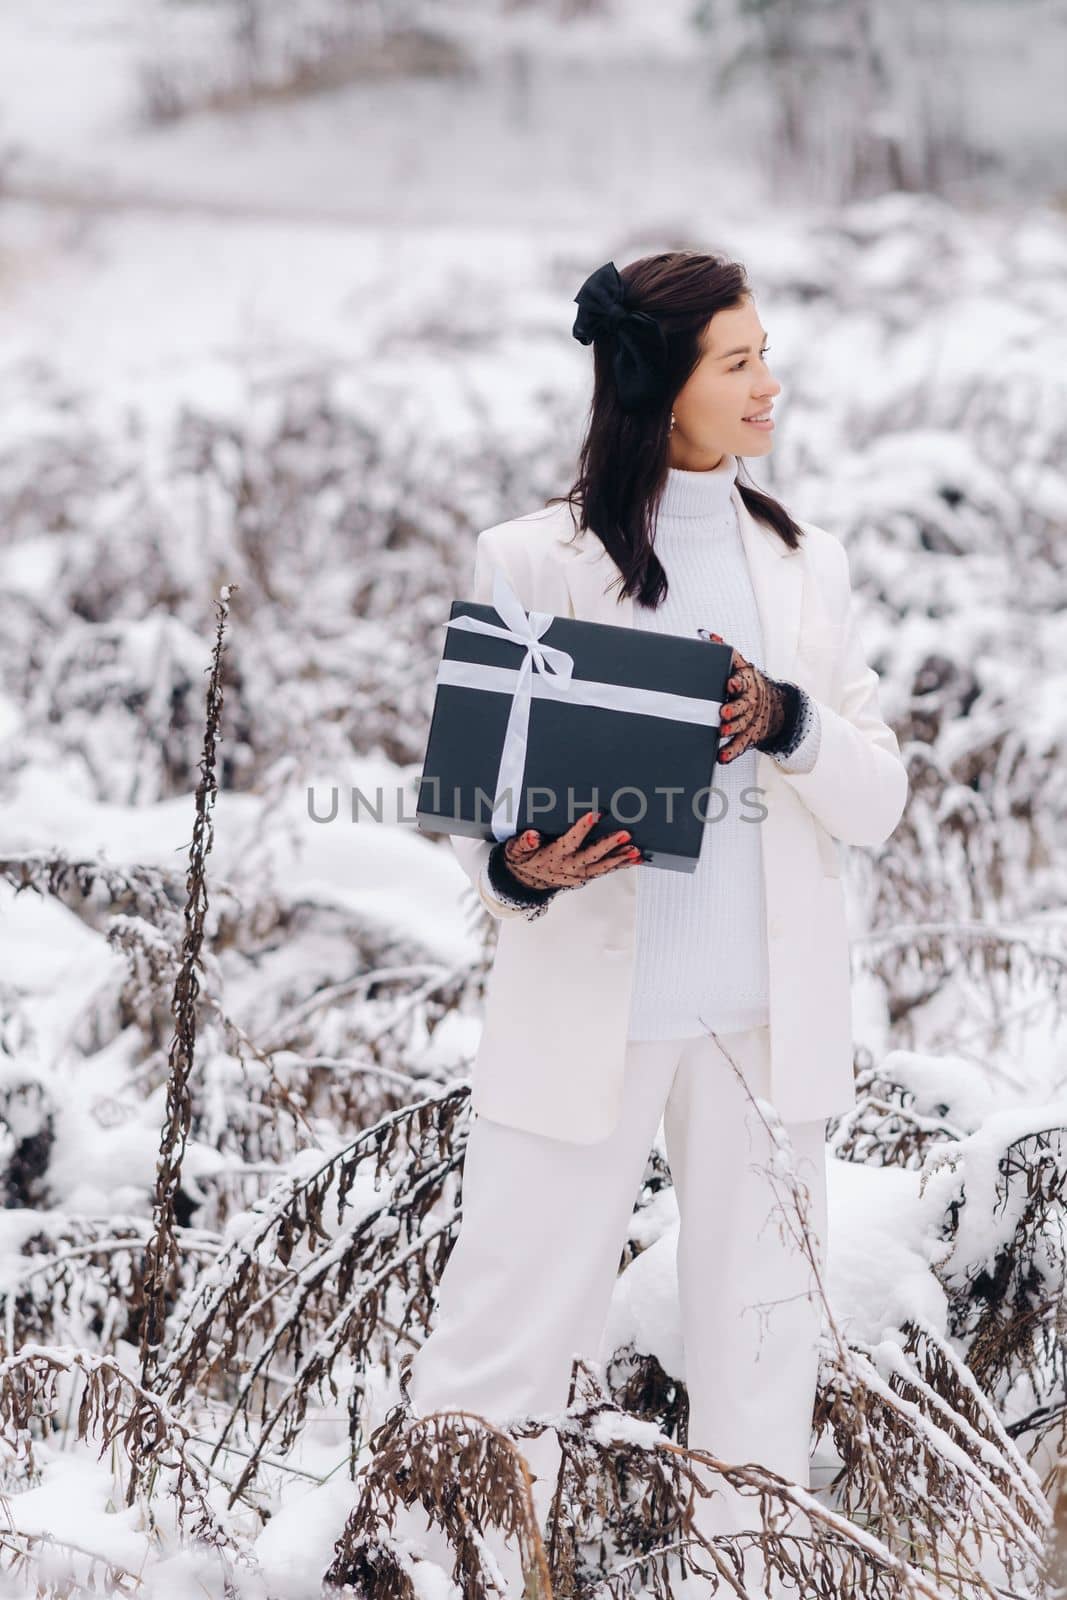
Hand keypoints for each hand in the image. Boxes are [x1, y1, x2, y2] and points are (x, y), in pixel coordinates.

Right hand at [502, 810, 642, 890]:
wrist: (524, 881)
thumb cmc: (523, 859)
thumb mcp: (516, 850)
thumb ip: (524, 842)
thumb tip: (532, 835)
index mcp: (553, 855)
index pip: (570, 840)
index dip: (583, 828)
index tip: (595, 815)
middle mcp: (569, 866)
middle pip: (592, 855)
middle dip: (610, 845)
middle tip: (625, 835)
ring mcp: (578, 873)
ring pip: (602, 866)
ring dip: (620, 858)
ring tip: (636, 851)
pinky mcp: (585, 876)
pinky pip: (605, 871)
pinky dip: (621, 865)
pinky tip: (635, 859)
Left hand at [704, 632, 786, 761]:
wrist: (771, 704)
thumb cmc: (746, 683)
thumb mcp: (739, 665)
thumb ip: (725, 653)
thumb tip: (708, 636)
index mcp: (746, 682)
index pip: (742, 681)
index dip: (736, 683)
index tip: (729, 684)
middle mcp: (750, 701)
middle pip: (743, 705)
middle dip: (733, 709)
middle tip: (723, 713)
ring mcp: (750, 719)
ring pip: (742, 725)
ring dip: (732, 729)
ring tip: (721, 732)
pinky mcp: (749, 736)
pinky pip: (741, 745)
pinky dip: (731, 752)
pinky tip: (721, 757)